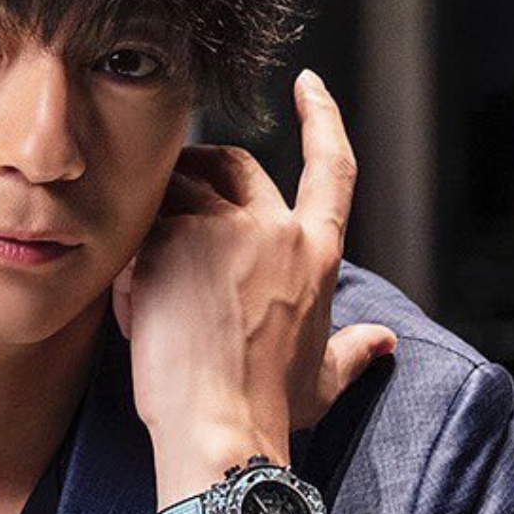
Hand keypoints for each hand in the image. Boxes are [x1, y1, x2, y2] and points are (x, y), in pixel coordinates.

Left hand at [111, 71, 396, 492]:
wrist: (220, 427)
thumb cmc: (271, 410)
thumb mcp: (323, 378)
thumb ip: (352, 350)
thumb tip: (384, 342)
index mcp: (318, 252)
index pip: (333, 166)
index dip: (323, 118)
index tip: (309, 86)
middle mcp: (275, 228)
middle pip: (238, 165)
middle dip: (205, 170)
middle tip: (176, 198)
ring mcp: (220, 229)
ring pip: (179, 187)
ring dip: (158, 209)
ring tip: (146, 260)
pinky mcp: (168, 241)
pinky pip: (138, 226)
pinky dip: (130, 256)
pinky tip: (130, 300)